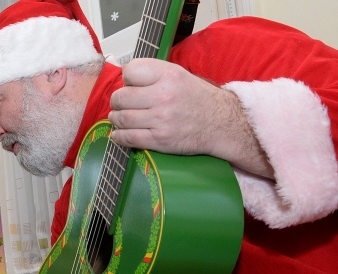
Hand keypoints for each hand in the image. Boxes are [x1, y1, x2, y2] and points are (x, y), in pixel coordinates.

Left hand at [108, 59, 271, 176]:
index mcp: (168, 75)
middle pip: (120, 97)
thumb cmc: (197, 98)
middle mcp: (163, 96)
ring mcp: (160, 119)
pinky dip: (119, 136)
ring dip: (116, 119)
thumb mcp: (179, 75)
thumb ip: (153, 75)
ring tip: (121, 118)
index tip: (131, 85)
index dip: (127, 79)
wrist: (221, 123)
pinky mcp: (159, 139)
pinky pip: (127, 138)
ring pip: (120, 118)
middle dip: (117, 101)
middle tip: (122, 104)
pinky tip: (121, 133)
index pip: (130, 71)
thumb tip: (124, 81)